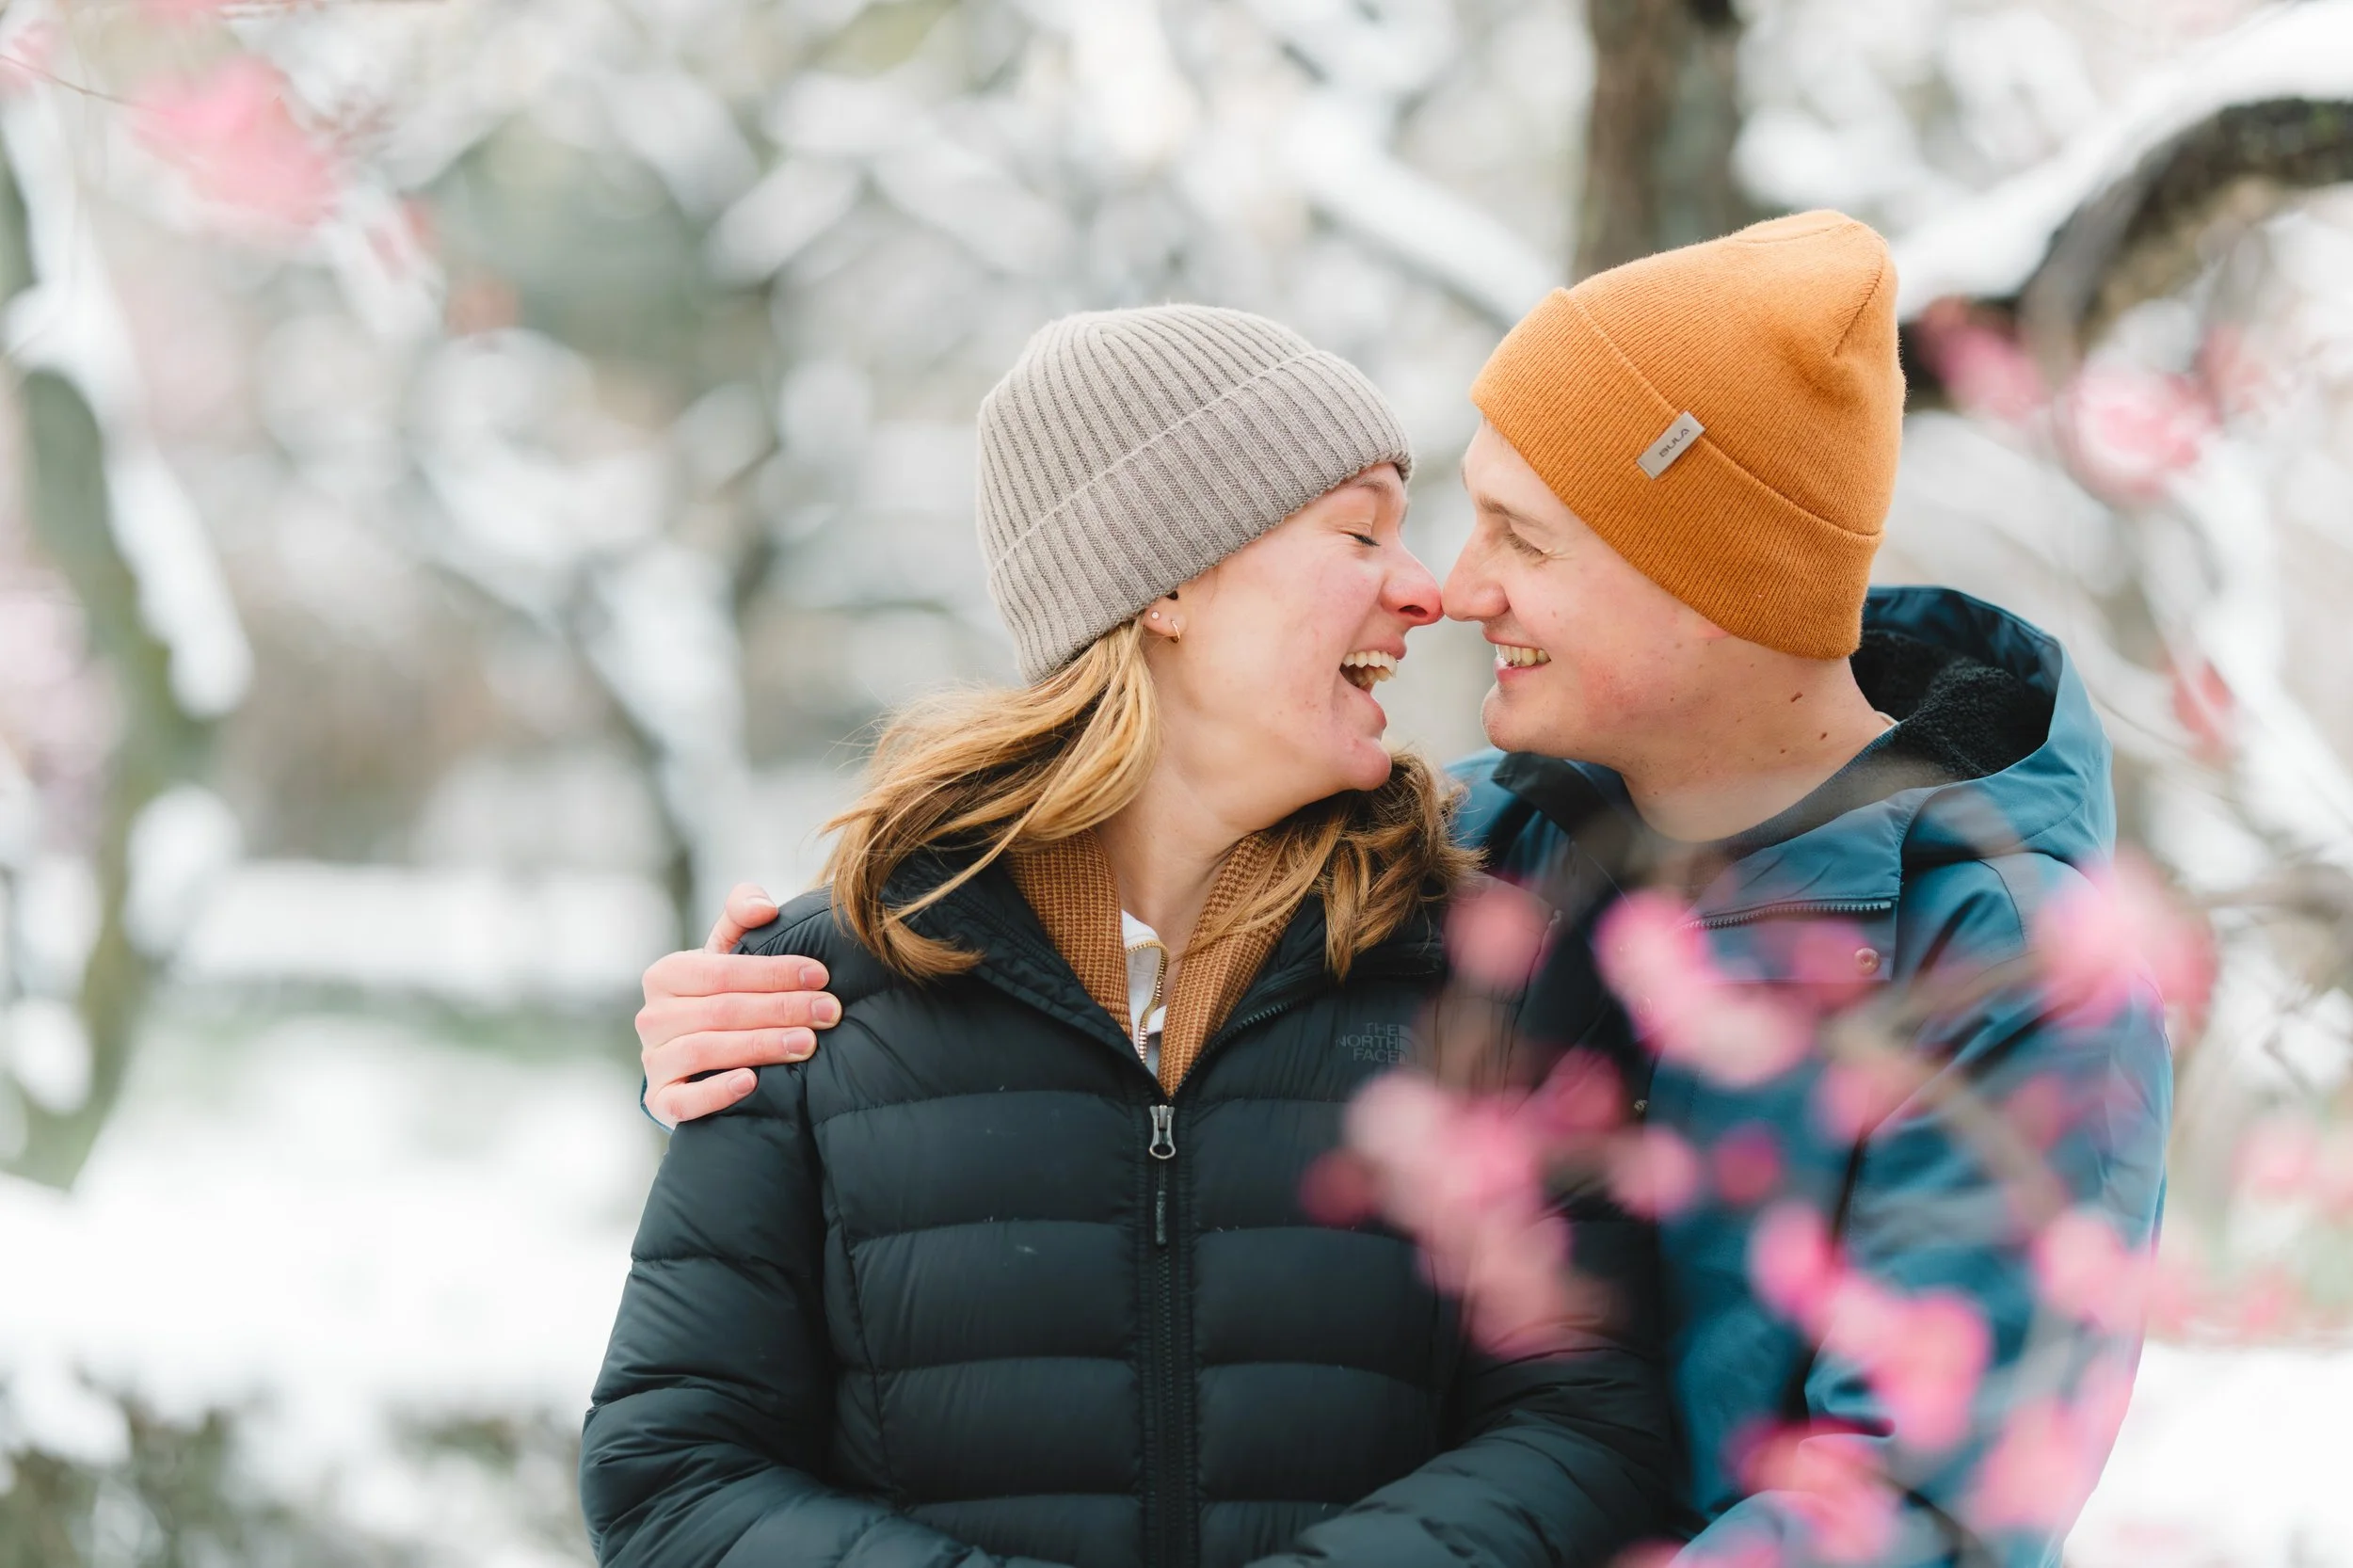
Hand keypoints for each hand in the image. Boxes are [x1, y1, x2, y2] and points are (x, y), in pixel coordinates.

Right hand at [637, 883, 842, 1127]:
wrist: (700, 1060)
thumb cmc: (723, 996)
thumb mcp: (729, 952)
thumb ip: (742, 915)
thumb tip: (764, 908)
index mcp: (666, 975)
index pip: (721, 971)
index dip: (773, 972)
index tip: (821, 975)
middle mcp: (652, 1018)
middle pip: (721, 1011)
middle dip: (781, 1009)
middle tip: (829, 1012)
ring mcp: (654, 1062)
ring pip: (704, 1050)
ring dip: (760, 1046)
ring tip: (807, 1043)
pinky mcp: (662, 1102)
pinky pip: (684, 1101)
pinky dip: (717, 1092)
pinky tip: (752, 1082)